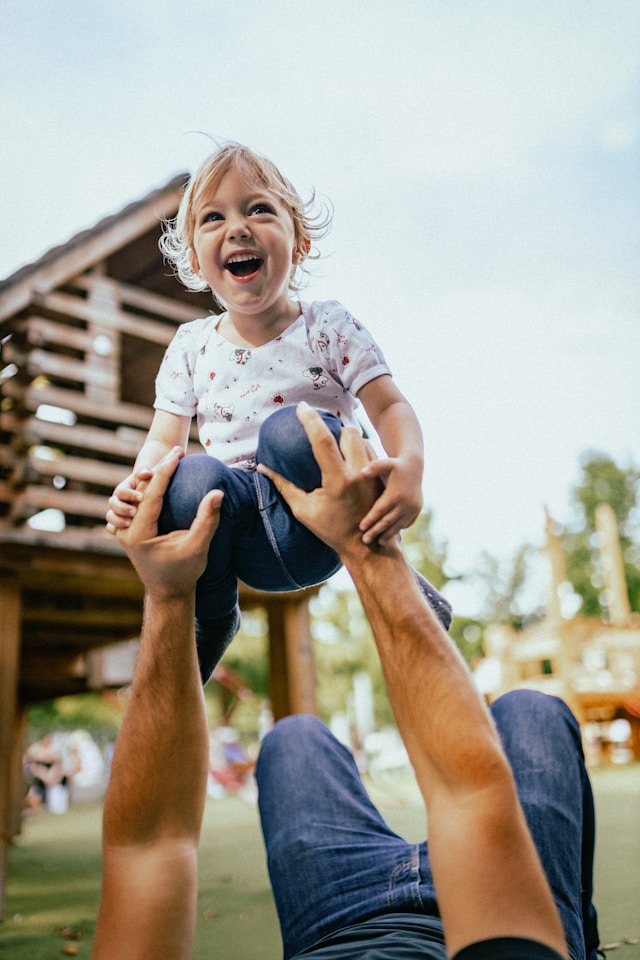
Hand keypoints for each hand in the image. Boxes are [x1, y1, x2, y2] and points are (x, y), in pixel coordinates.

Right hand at [106, 467, 153, 534]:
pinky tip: (121, 532)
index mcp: (122, 491)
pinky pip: (111, 528)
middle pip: (113, 505)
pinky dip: (114, 529)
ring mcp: (115, 513)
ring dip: (118, 520)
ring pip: (110, 517)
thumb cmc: (145, 486)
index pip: (122, 492)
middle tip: (134, 512)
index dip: (130, 494)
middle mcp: (116, 502)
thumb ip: (144, 473)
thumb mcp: (144, 478)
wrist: (143, 497)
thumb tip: (146, 473)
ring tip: (129, 523)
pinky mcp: (117, 524)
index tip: (141, 497)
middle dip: (123, 509)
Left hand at [116, 447, 222, 601]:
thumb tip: (218, 492)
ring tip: (170, 461)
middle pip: (140, 490)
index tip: (178, 454)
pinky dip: (149, 488)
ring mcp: (124, 530)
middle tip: (177, 452)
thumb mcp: (198, 546)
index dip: (166, 471)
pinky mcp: (128, 529)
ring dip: (152, 476)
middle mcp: (126, 530)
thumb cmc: (184, 572)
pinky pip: (136, 502)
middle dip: (160, 469)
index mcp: (139, 534)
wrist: (167, 591)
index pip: (151, 494)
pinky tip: (162, 476)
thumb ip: (208, 520)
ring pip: (135, 495)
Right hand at [257, 402, 388, 558]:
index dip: (311, 420)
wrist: (365, 545)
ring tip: (337, 446)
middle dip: (336, 428)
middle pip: (349, 432)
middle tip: (324, 432)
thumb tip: (262, 467)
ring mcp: (373, 475)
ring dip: (349, 439)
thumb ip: (283, 486)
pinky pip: (371, 451)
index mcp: (337, 481)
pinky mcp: (382, 478)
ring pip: (362, 440)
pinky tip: (351, 458)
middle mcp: (358, 474)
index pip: (323, 441)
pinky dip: (360, 450)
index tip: (301, 407)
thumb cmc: (330, 529)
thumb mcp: (303, 510)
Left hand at [358, 457, 423, 545]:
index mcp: (396, 493)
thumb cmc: (394, 466)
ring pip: (398, 525)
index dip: (370, 520)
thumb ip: (374, 467)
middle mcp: (406, 503)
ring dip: (388, 534)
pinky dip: (398, 529)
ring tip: (378, 543)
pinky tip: (389, 534)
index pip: (380, 510)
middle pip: (388, 521)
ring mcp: (413, 508)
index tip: (361, 528)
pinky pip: (406, 523)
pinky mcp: (417, 510)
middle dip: (376, 531)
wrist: (414, 467)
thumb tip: (362, 472)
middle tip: (365, 540)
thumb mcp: (385, 463)